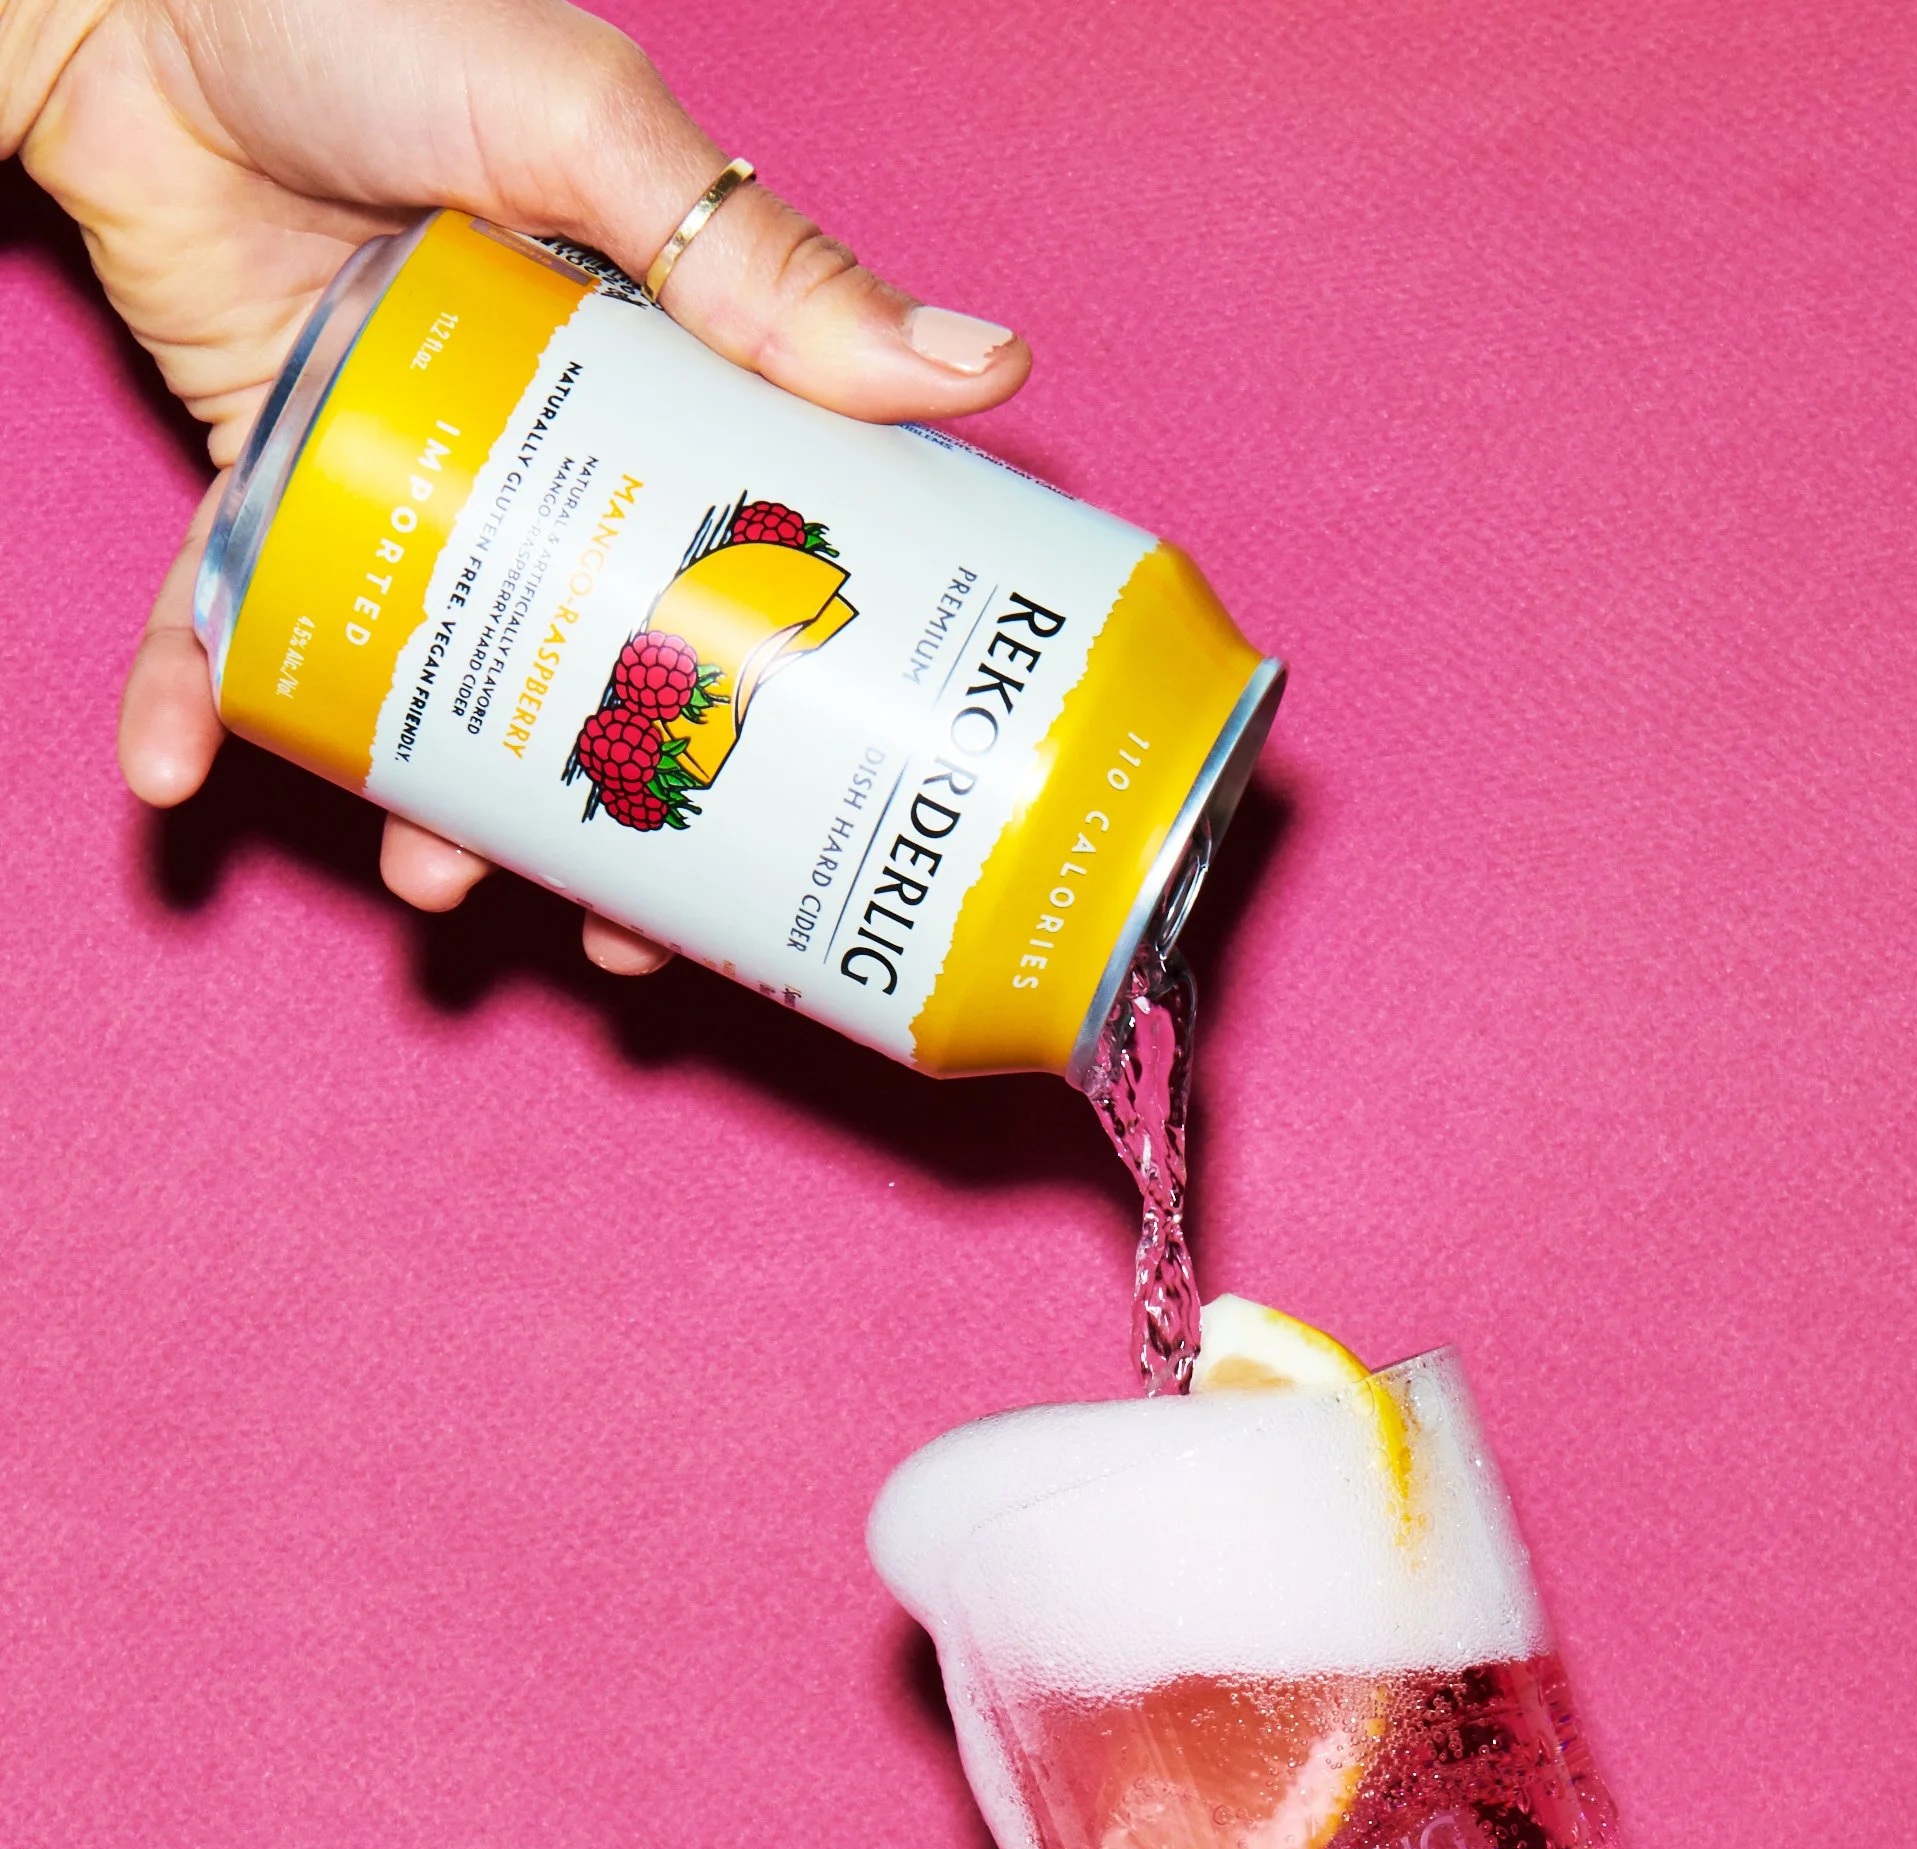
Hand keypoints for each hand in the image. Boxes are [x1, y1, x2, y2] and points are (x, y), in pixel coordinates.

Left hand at [7, 0, 1028, 964]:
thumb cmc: (362, 8)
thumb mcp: (584, 123)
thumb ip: (760, 258)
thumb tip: (978, 373)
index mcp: (643, 373)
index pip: (738, 559)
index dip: (774, 706)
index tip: (803, 828)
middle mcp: (529, 446)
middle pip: (589, 668)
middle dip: (605, 816)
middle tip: (618, 926)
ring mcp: (393, 471)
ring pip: (425, 681)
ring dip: (419, 799)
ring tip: (429, 875)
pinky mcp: (259, 476)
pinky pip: (224, 617)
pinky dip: (194, 696)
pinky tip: (176, 770)